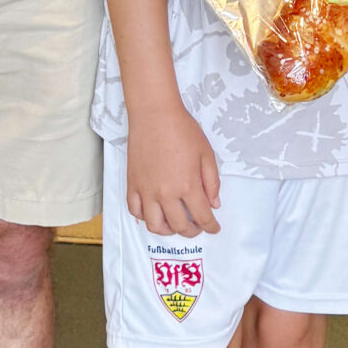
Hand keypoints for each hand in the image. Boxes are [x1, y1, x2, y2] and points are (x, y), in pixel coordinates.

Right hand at [126, 103, 221, 234]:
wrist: (155, 115)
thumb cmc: (182, 130)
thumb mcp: (207, 154)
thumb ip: (212, 182)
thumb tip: (214, 204)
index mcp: (187, 185)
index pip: (202, 216)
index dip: (211, 226)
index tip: (214, 228)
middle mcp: (165, 193)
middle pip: (179, 226)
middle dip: (192, 231)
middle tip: (197, 227)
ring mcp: (146, 191)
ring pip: (154, 226)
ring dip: (167, 231)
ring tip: (175, 225)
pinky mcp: (132, 184)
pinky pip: (135, 211)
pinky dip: (144, 218)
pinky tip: (153, 213)